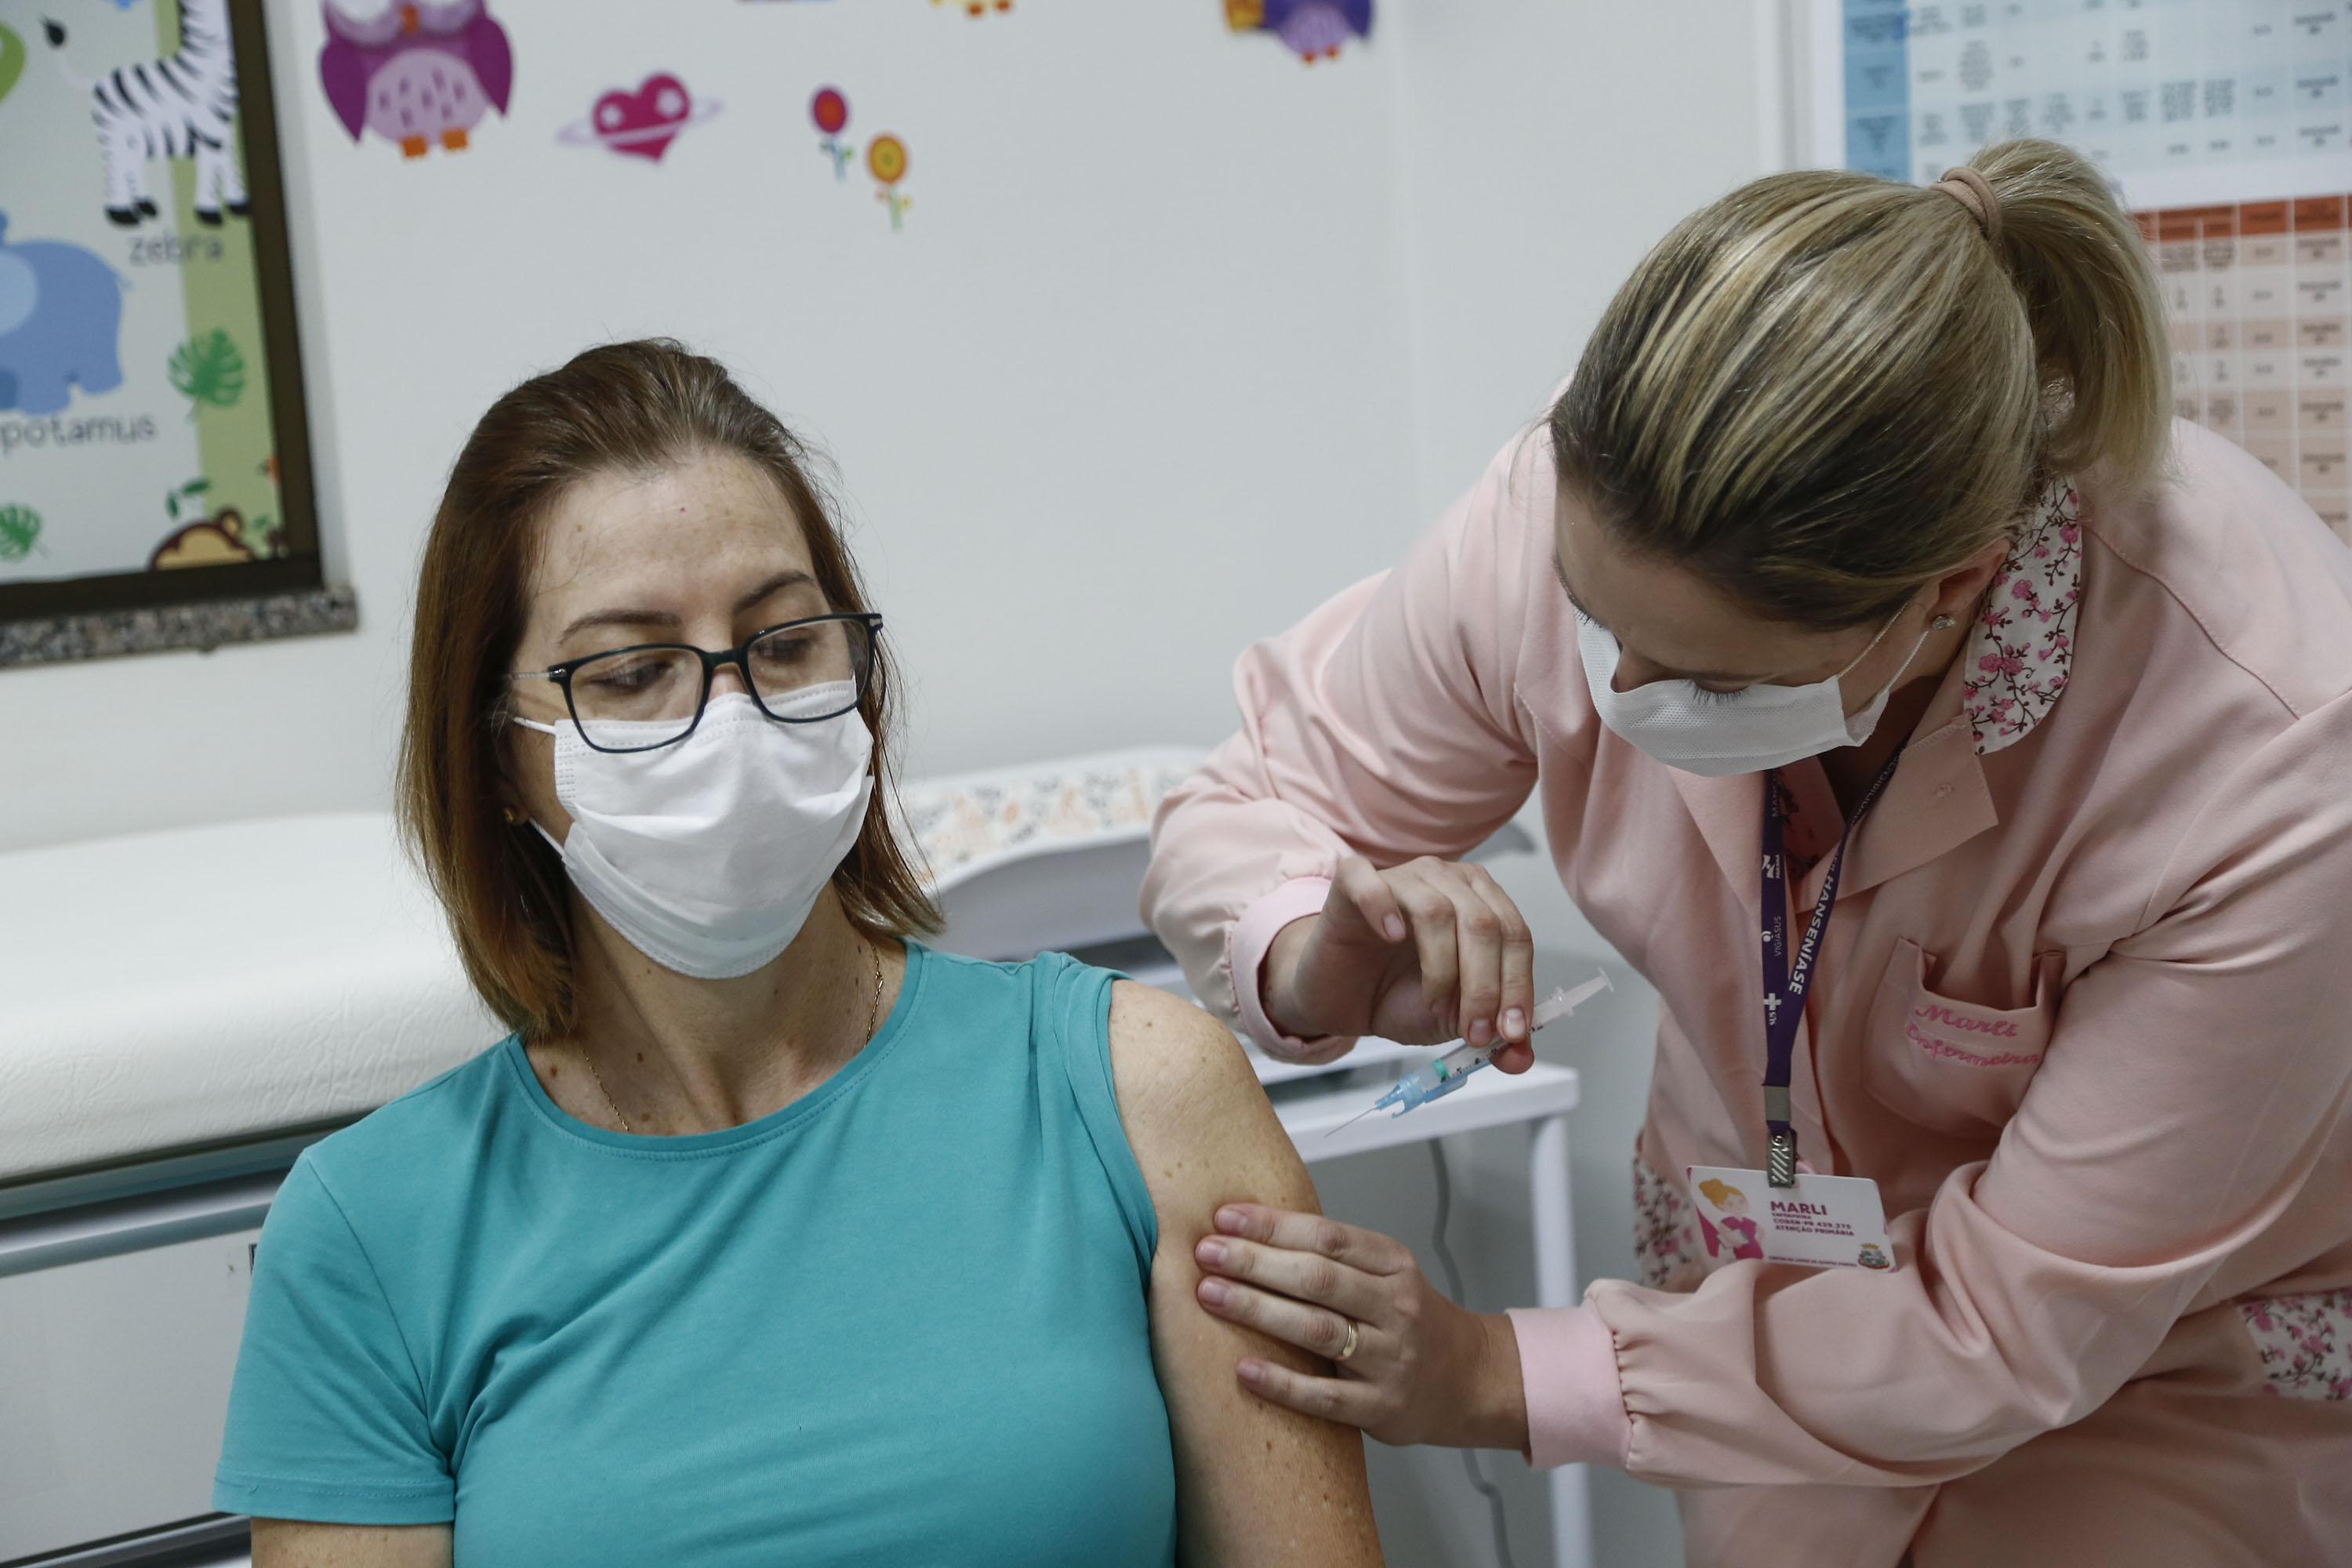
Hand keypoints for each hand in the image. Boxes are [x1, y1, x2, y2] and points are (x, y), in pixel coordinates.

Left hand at [1192, 1203, 1528, 1451]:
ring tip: (1211, 1295)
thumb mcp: (1387, 1275)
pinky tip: (1244, 1370)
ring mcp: (1391, 1359)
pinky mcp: (1382, 1407)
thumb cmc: (1412, 1322)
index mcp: (1394, 1265)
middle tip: (1206, 1253)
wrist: (1469, 1380)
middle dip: (1254, 1262)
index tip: (1225, 1218)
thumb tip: (1251, 1233)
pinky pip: (1326, 1397)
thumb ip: (1333, 1258)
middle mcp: (1395, 1307)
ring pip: (1318, 1330)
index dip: (1273, 1225)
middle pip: (1317, 1278)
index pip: (1327, 1236)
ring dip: (1258, 1310)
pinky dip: (1282, 1383)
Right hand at [1262, 855, 1534, 1066]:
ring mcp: (1400, 877)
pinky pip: (1369, 884)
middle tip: (1472, 1031)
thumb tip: (1520, 1057)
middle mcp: (1446, 880)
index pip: (1515, 936)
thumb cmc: (1398, 995)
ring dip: (1441, 968)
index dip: (1516, 986)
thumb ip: (1494, 1036)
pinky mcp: (1351, 884)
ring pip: (1436, 911)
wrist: (1341, 999)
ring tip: (1431, 1002)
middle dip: (1484, 987)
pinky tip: (1391, 936)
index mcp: (1482, 902)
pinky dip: (1382, 909)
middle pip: (1483, 924)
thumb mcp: (1455, 1022)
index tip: (1509, 1032)